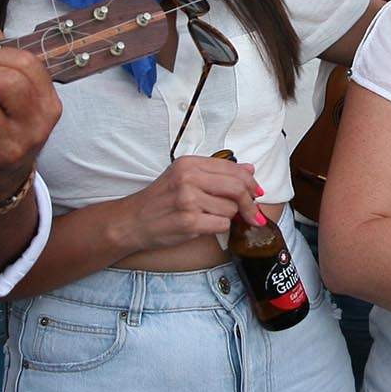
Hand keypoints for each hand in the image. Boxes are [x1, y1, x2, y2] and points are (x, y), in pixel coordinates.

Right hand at [119, 154, 261, 252]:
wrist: (133, 221)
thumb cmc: (160, 199)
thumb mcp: (184, 176)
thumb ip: (216, 172)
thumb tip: (249, 169)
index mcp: (189, 163)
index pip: (232, 169)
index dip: (250, 182)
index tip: (257, 193)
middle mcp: (188, 178)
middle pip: (237, 188)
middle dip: (250, 203)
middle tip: (253, 213)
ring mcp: (188, 200)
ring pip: (230, 209)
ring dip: (227, 217)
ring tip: (209, 216)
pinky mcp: (189, 222)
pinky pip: (222, 225)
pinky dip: (219, 228)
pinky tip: (205, 226)